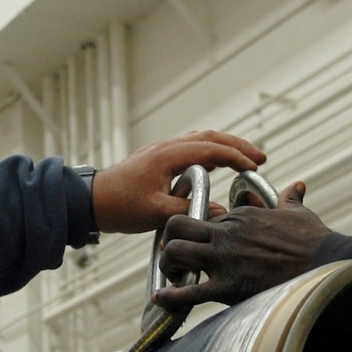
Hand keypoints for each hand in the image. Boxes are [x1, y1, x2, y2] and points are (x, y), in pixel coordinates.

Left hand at [92, 130, 265, 232]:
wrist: (91, 200)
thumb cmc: (120, 205)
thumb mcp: (156, 213)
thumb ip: (189, 211)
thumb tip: (220, 214)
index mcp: (168, 155)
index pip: (211, 149)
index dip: (237, 156)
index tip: (255, 167)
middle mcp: (167, 147)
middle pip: (210, 137)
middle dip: (237, 145)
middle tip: (260, 158)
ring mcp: (162, 151)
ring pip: (200, 140)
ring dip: (224, 147)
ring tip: (245, 159)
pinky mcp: (158, 159)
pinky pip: (190, 148)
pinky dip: (209, 152)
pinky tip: (216, 165)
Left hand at [154, 181, 330, 308]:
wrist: (325, 263)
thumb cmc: (313, 240)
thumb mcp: (298, 213)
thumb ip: (290, 199)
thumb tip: (296, 186)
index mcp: (239, 217)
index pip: (201, 214)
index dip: (191, 228)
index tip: (190, 239)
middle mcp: (226, 234)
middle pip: (177, 226)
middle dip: (168, 240)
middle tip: (171, 255)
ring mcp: (225, 260)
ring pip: (176, 254)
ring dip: (168, 266)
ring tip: (171, 277)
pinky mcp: (230, 287)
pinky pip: (190, 292)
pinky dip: (171, 298)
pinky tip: (160, 301)